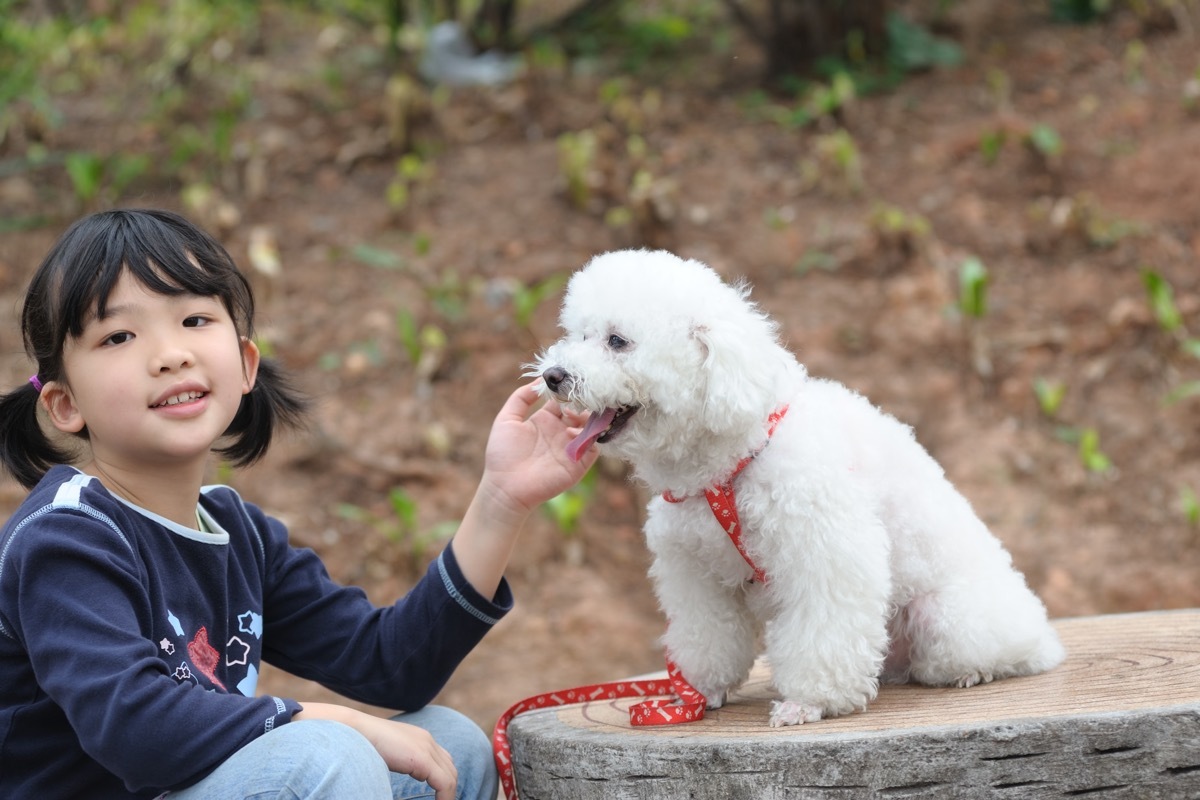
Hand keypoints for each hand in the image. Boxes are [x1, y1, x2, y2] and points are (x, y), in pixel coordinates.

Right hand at [293, 703, 456, 799]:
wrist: (352, 730)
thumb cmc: (362, 743)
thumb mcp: (389, 754)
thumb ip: (401, 762)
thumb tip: (403, 772)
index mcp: (420, 737)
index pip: (443, 760)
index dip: (444, 779)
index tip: (439, 795)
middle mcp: (427, 740)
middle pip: (450, 768)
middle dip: (449, 787)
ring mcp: (426, 747)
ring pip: (450, 776)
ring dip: (449, 794)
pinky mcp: (422, 759)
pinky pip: (444, 783)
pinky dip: (446, 797)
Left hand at [479, 381, 598, 519]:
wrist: (505, 487)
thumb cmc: (502, 454)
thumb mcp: (506, 419)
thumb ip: (521, 398)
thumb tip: (539, 380)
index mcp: (545, 420)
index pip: (563, 400)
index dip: (567, 391)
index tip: (569, 381)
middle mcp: (560, 432)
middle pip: (581, 411)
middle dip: (583, 402)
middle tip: (580, 396)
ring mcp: (571, 447)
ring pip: (591, 427)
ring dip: (590, 417)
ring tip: (578, 414)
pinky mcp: (578, 463)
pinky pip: (594, 447)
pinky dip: (593, 437)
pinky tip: (578, 432)